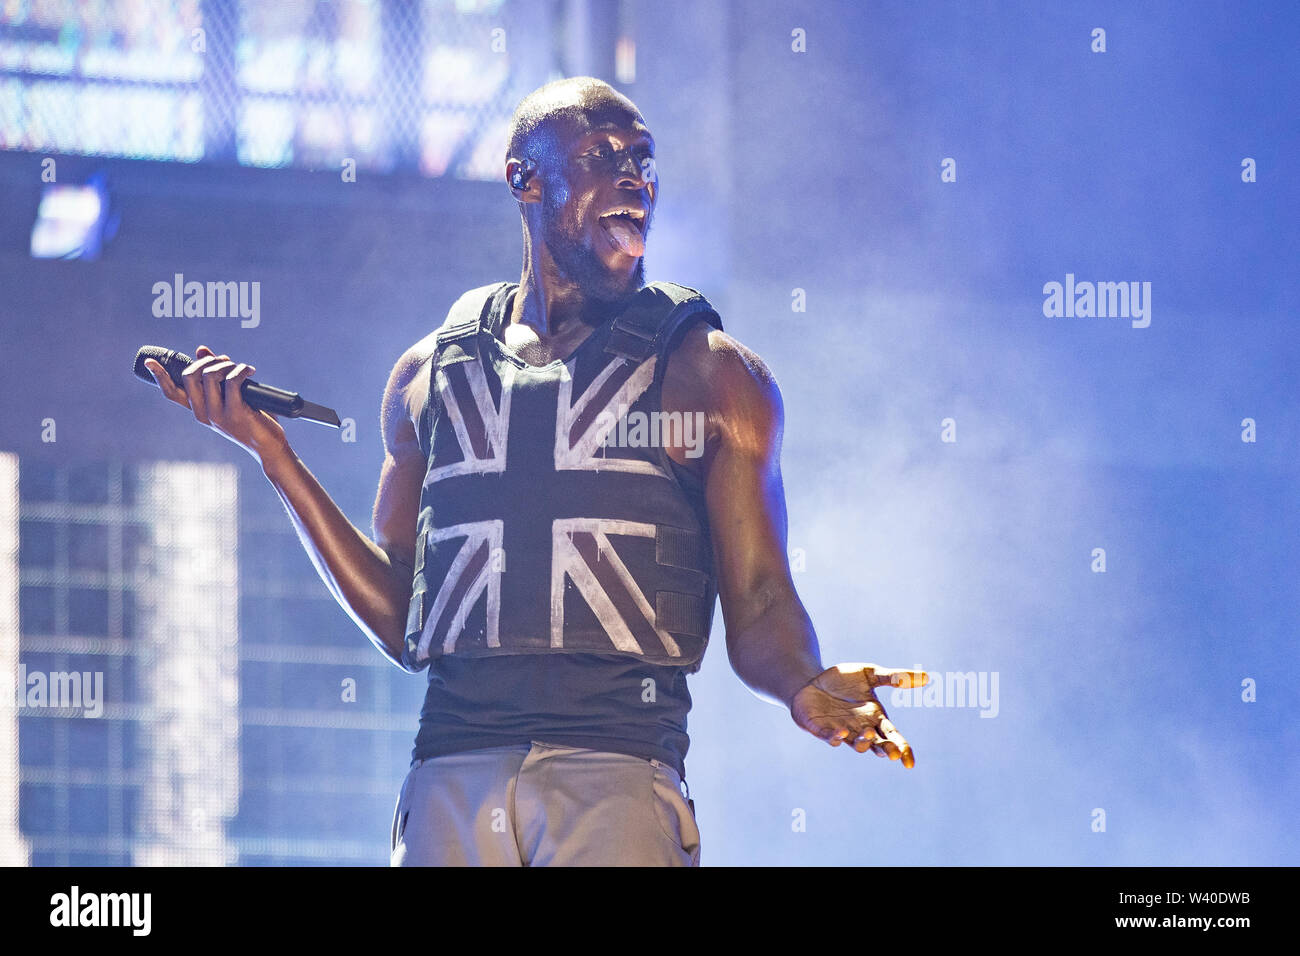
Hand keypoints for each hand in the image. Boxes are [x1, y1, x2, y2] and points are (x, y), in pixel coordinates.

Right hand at [144, 344, 289, 468]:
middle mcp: (203, 414)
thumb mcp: (231, 397)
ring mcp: (217, 414)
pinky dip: (241, 370)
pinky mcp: (234, 412)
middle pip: (189, 376)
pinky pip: (232, 380)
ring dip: (227, 364)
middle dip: (207, 361)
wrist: (269, 447)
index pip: (172, 393)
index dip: (159, 376)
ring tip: (242, 369)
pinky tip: (250, 371)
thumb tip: (201, 350)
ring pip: (210, 375)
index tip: (149, 361)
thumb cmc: (253, 421)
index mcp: (199, 411)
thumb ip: (216, 375)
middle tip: (226, 361)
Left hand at [790, 663, 928, 767]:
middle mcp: (859, 728)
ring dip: (863, 742)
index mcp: (875, 718)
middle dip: (884, 749)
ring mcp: (840, 730)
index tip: (908, 762)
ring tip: (869, 734)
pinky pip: (829, 737)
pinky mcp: (819, 728)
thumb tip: (927, 677)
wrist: (812, 680)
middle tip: (892, 753)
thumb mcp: (870, 674)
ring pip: (855, 743)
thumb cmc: (843, 680)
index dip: (902, 749)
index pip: (892, 736)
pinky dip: (835, 737)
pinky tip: (841, 734)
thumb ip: (894, 677)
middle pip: (876, 745)